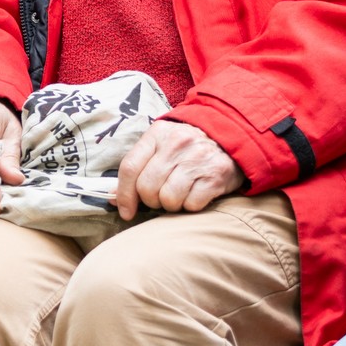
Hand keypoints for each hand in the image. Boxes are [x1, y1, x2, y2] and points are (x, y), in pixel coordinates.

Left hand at [114, 119, 244, 217]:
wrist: (231, 136)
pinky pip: (191, 205)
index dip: (123, 194)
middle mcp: (176, 144)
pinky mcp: (215, 176)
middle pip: (147, 188)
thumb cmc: (188, 146)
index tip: (126, 211)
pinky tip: (196, 193)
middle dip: (151, 200)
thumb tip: (114, 198)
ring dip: (172, 204)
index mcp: (158, 134)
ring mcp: (197, 160)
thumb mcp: (162, 144)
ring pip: (168, 200)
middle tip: (161, 196)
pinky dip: (191, 206)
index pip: (129, 167)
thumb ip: (138, 166)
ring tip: (180, 193)